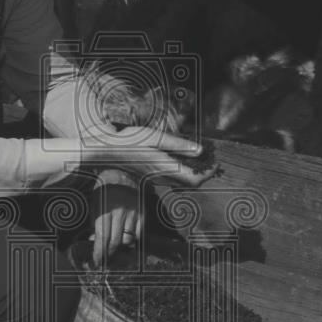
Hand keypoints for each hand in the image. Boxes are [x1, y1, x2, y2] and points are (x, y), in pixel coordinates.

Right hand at [81, 127, 218, 187]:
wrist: (106, 151)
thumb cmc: (128, 141)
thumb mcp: (155, 137)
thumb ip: (178, 145)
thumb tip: (200, 150)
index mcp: (164, 168)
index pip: (194, 180)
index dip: (208, 174)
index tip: (216, 163)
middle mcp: (161, 177)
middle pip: (190, 183)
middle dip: (203, 174)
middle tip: (210, 161)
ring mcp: (154, 179)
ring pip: (181, 182)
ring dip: (193, 173)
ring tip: (198, 159)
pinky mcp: (149, 177)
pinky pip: (171, 179)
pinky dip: (181, 172)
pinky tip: (180, 160)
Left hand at [90, 169, 142, 268]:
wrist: (121, 172)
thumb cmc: (104, 190)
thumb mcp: (94, 205)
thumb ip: (94, 224)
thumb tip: (94, 242)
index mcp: (104, 210)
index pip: (102, 238)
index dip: (99, 253)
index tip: (98, 261)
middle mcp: (119, 212)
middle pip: (115, 242)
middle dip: (109, 254)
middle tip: (106, 259)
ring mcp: (132, 212)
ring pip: (128, 240)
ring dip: (121, 247)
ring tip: (116, 247)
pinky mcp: (142, 212)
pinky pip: (138, 233)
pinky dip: (133, 239)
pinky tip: (127, 238)